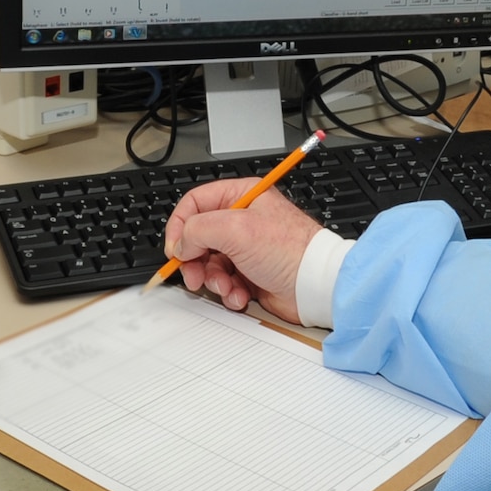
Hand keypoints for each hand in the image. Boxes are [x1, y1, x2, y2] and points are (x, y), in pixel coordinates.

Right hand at [163, 179, 324, 323]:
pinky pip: (224, 282)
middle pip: (198, 237)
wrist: (315, 285)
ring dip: (213, 280)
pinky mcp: (250, 273)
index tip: (175, 249)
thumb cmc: (291, 251)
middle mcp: (243, 220)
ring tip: (226, 287)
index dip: (180, 226)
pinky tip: (240, 294)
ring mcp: (246, 248)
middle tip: (194, 275)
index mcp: (241, 196)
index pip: (195, 203)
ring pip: (209, 264)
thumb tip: (181, 243)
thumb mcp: (236, 229)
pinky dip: (228, 292)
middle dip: (194, 260)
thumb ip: (198, 230)